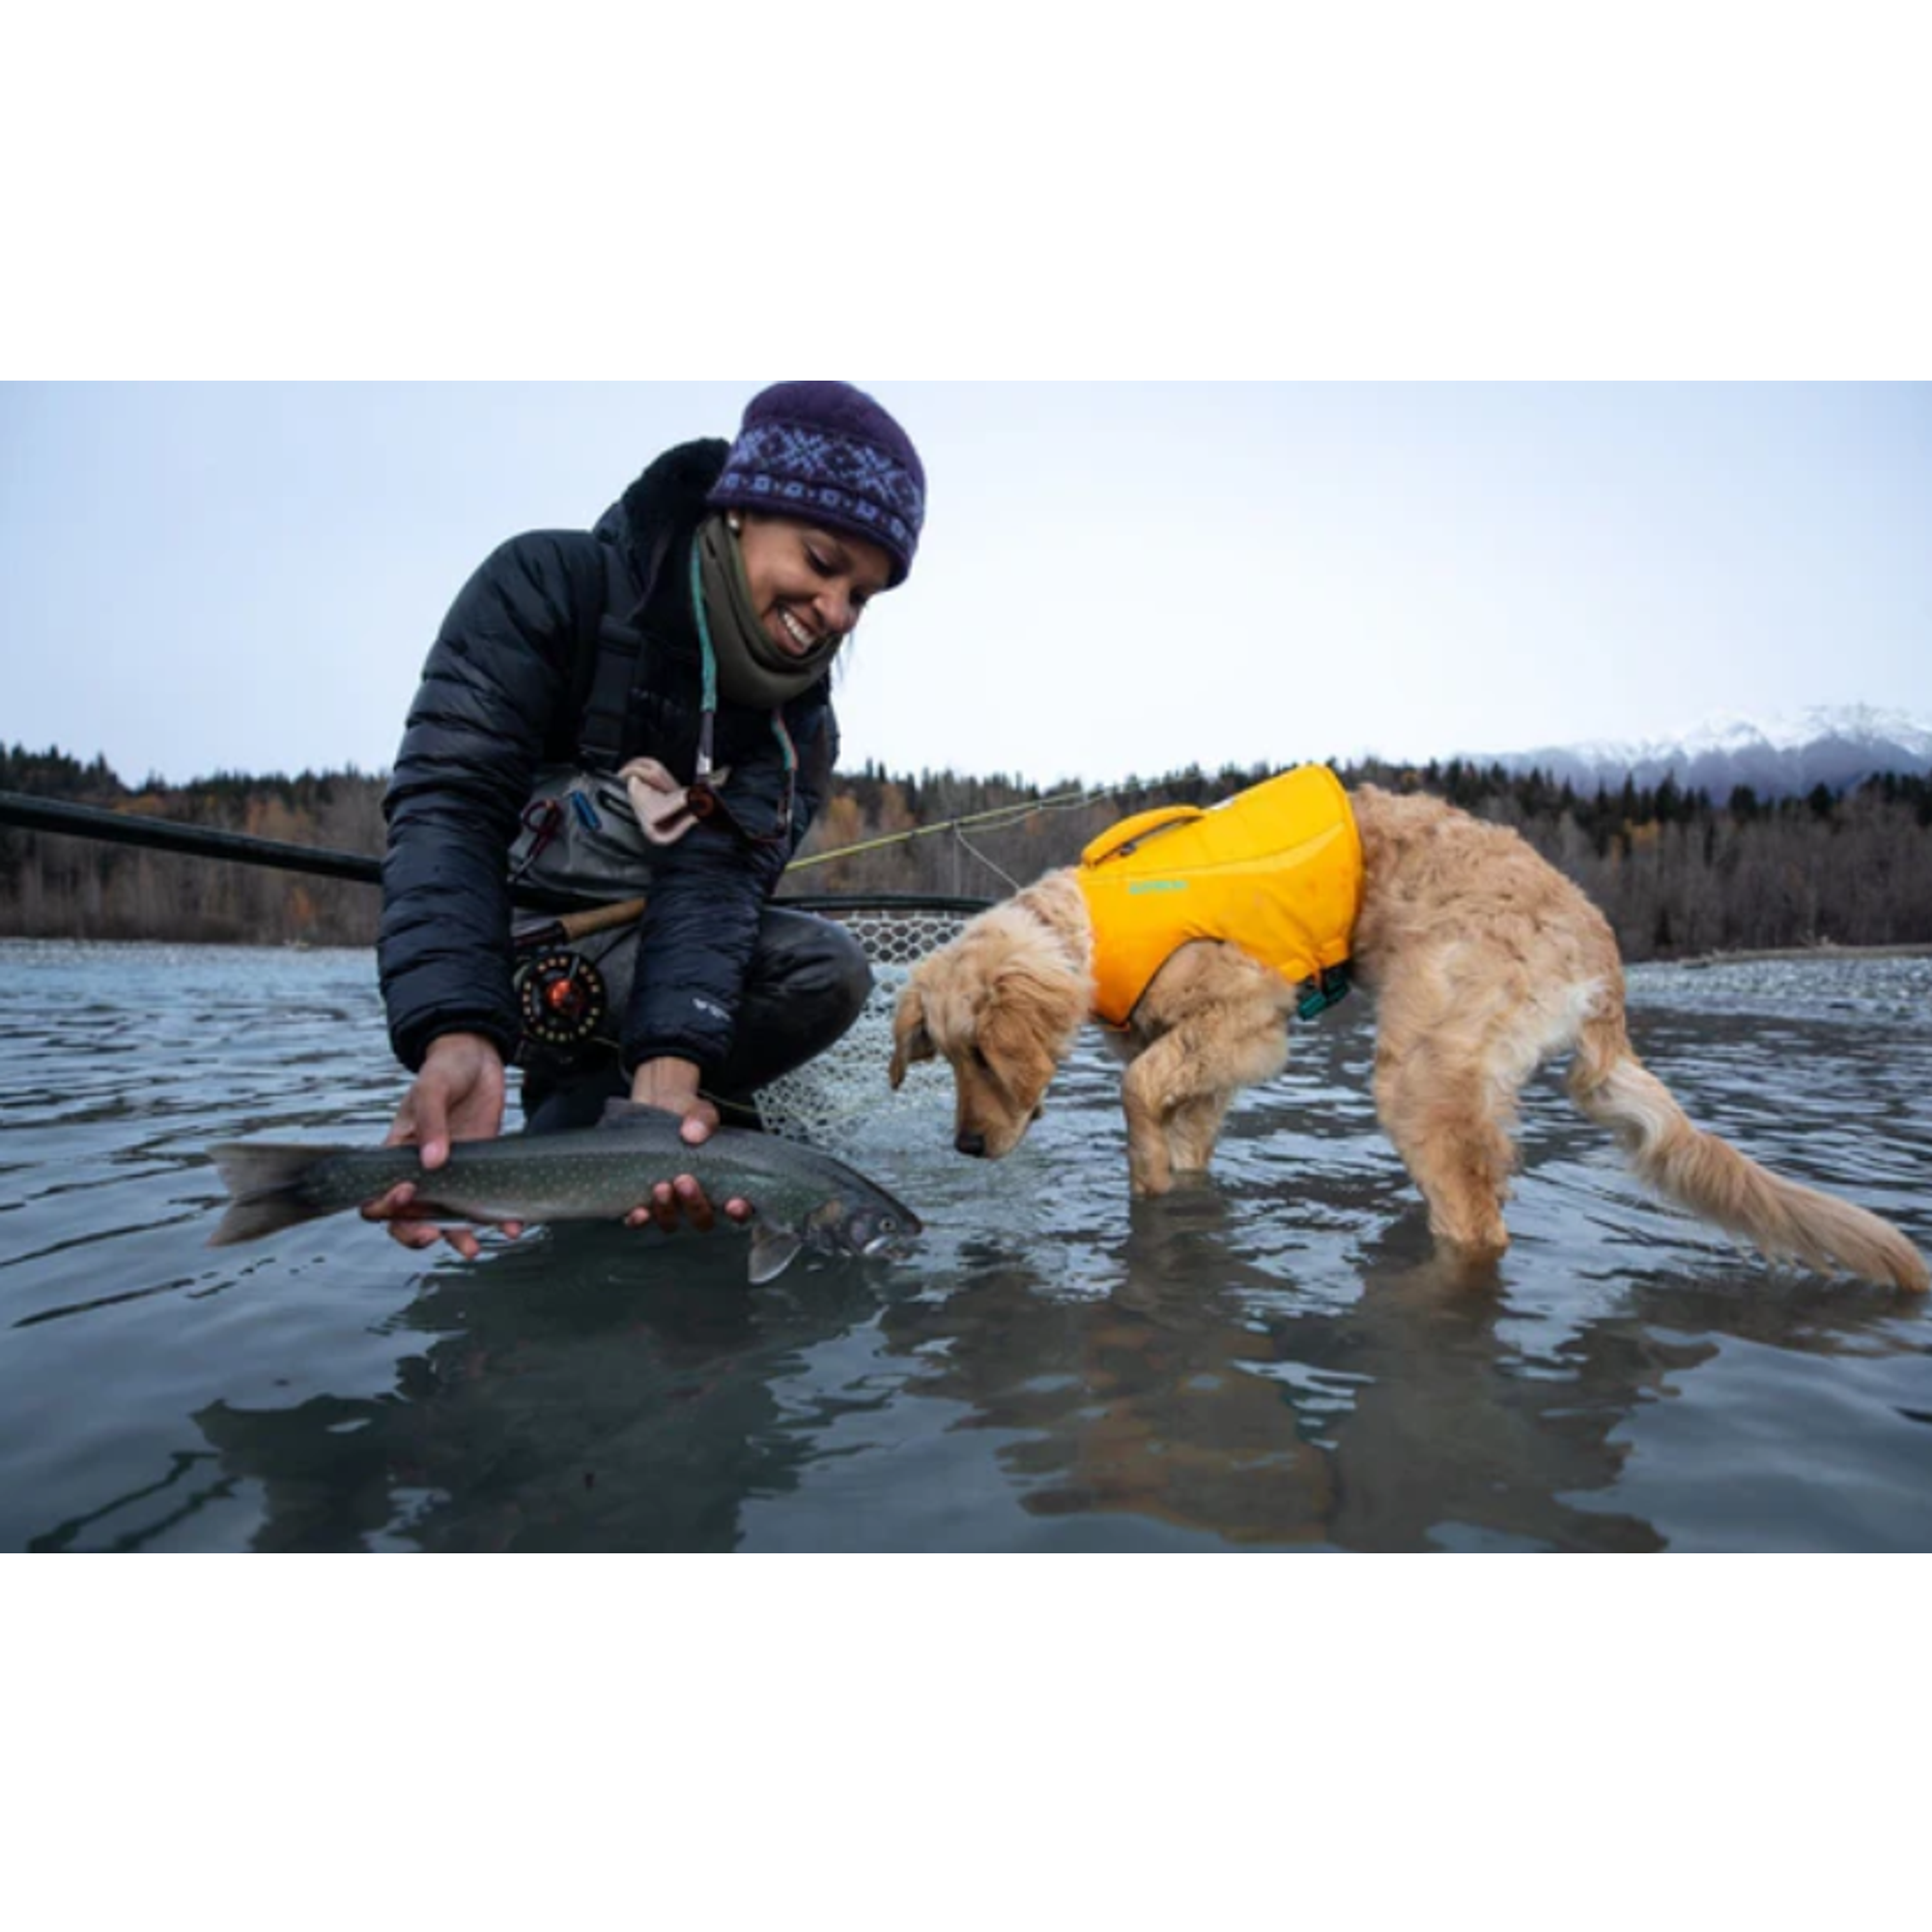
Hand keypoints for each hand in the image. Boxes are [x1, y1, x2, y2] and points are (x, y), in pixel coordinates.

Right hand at [362, 1031, 516, 1260]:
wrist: (479, 1056)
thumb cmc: (445, 1069)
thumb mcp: (432, 1089)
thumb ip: (430, 1123)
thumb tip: (431, 1162)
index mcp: (397, 1154)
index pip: (379, 1195)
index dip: (387, 1205)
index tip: (407, 1194)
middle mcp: (422, 1172)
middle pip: (410, 1218)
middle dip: (419, 1233)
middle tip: (437, 1236)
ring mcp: (454, 1173)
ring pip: (449, 1218)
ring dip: (458, 1236)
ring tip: (473, 1249)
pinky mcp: (482, 1170)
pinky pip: (485, 1202)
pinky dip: (497, 1218)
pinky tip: (512, 1226)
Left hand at [623, 1058, 753, 1234]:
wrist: (649, 1106)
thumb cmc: (683, 1113)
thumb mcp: (699, 1111)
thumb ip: (703, 1119)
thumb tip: (692, 1134)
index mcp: (720, 1183)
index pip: (737, 1209)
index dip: (739, 1212)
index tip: (734, 1203)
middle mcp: (696, 1200)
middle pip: (702, 1220)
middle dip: (696, 1204)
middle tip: (685, 1180)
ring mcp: (668, 1204)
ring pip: (672, 1222)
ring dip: (667, 1211)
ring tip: (661, 1187)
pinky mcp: (641, 1201)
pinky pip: (641, 1221)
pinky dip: (640, 1220)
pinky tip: (639, 1212)